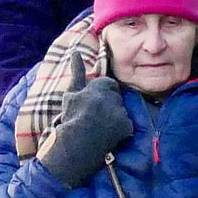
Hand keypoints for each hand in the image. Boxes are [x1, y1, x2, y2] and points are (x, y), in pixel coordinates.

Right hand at [38, 53, 133, 188]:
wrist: (74, 147)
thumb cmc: (71, 118)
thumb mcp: (71, 92)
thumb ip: (77, 70)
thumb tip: (75, 50)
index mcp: (99, 86)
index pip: (109, 85)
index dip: (102, 95)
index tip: (94, 106)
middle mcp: (111, 97)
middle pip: (116, 98)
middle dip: (109, 105)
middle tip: (97, 118)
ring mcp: (120, 112)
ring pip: (121, 111)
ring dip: (115, 117)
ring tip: (102, 128)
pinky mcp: (126, 127)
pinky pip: (127, 125)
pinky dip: (121, 130)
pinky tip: (109, 136)